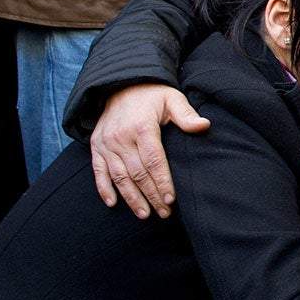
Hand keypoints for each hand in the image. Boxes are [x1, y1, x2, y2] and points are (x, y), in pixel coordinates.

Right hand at [90, 83, 209, 218]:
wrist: (120, 84)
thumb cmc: (152, 95)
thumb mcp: (172, 98)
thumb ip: (186, 114)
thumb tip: (204, 126)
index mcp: (142, 126)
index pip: (154, 160)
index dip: (162, 181)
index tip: (171, 199)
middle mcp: (121, 137)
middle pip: (138, 173)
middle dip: (151, 195)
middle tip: (164, 213)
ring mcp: (106, 143)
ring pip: (119, 176)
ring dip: (132, 198)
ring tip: (145, 214)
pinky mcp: (96, 146)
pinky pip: (98, 171)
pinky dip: (104, 189)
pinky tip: (113, 204)